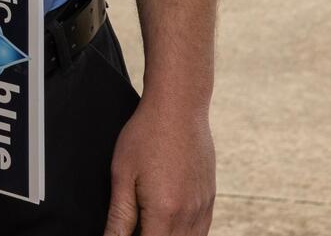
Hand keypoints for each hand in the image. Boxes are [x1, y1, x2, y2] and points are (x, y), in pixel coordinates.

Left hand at [103, 95, 215, 235]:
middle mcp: (189, 215)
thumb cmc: (145, 135)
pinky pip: (201, 231)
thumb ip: (119, 216)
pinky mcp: (210, 198)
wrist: (179, 107)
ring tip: (147, 223)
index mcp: (165, 212)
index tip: (123, 233)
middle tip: (133, 226)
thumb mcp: (122, 175)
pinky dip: (185, 234)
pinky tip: (167, 224)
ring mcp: (203, 207)